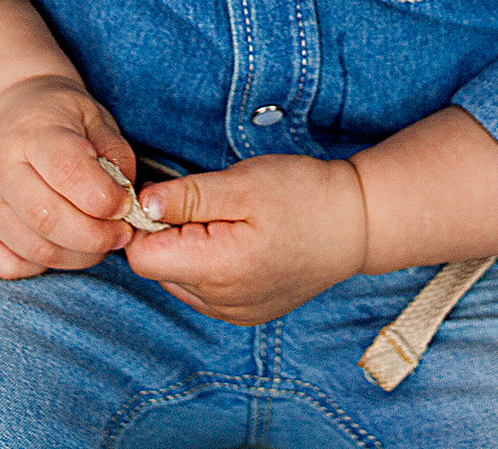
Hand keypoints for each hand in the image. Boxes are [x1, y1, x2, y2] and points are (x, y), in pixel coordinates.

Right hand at [0, 73, 142, 278]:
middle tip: (121, 233)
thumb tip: (126, 201)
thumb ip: (115, 154)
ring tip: (98, 240)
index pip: (68, 173)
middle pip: (50, 220)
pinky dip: (44, 266)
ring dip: (79, 256)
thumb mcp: (94, 118)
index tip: (126, 205)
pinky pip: (12, 267)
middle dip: (98, 237)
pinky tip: (58, 243)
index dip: (106, 199)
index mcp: (32, 132)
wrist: (4, 116)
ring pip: (36, 250)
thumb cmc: (57, 120)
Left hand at [125, 154, 370, 324]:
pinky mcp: (243, 313)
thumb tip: (141, 203)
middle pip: (158, 268)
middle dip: (170, 234)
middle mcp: (220, 303)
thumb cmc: (304, 197)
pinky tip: (238, 241)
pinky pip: (202, 290)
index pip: (142, 256)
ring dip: (188, 250)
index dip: (148, 222)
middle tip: (212, 206)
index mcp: (217, 270)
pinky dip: (207, 264)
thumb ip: (187, 196)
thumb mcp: (243, 184)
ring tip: (230, 222)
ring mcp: (232, 313)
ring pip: (177, 280)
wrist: (356, 226)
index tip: (176, 198)